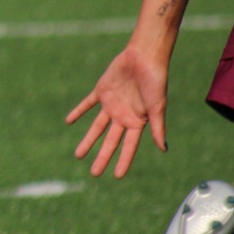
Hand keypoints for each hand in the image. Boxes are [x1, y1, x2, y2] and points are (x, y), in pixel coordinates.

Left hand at [66, 44, 169, 177]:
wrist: (144, 57)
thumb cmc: (155, 82)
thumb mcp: (157, 107)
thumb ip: (157, 128)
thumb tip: (164, 149)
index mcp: (138, 121)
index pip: (128, 146)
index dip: (123, 161)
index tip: (116, 176)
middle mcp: (123, 116)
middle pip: (110, 141)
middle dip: (102, 156)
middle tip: (93, 172)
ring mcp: (112, 104)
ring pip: (96, 127)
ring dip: (88, 140)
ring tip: (78, 154)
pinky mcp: (102, 91)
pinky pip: (87, 104)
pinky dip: (78, 111)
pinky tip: (69, 121)